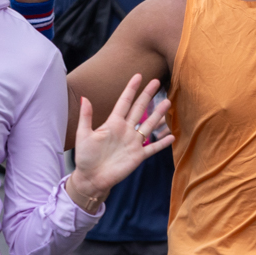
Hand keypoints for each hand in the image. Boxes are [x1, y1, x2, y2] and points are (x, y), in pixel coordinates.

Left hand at [67, 75, 174, 211]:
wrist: (91, 178)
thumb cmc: (85, 157)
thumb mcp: (83, 135)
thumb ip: (86, 117)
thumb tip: (84, 97)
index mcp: (113, 123)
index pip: (124, 102)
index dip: (131, 89)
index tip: (138, 76)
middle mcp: (125, 130)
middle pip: (139, 109)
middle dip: (147, 95)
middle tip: (156, 81)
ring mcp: (133, 143)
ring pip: (148, 125)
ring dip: (158, 114)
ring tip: (167, 102)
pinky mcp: (138, 156)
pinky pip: (152, 147)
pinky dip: (162, 142)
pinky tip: (172, 136)